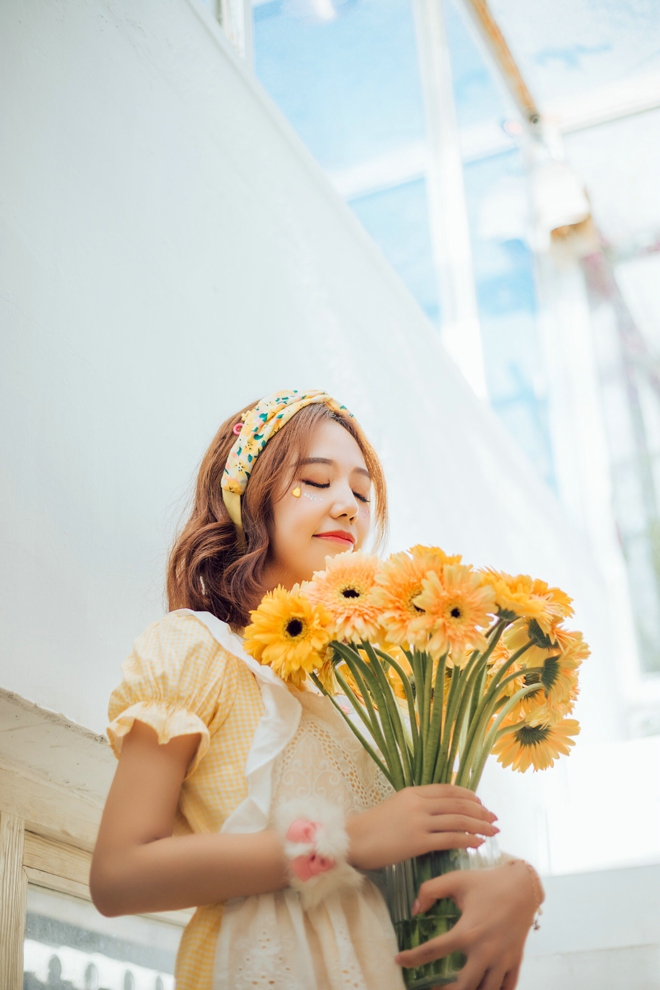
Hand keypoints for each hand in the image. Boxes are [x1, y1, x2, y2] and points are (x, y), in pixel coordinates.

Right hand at [346, 784, 498, 870]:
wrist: (355, 839)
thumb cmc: (373, 826)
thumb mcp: (396, 806)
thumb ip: (417, 806)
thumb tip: (439, 813)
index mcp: (413, 792)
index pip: (448, 790)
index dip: (469, 796)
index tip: (481, 804)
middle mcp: (419, 803)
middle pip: (458, 804)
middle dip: (480, 811)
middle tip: (494, 819)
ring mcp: (419, 821)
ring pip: (458, 820)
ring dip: (480, 826)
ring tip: (492, 831)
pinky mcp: (418, 841)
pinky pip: (450, 839)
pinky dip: (468, 840)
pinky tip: (477, 843)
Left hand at [395, 861, 538, 989]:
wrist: (523, 885)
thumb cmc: (487, 882)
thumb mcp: (456, 879)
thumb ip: (430, 890)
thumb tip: (415, 910)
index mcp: (467, 931)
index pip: (433, 951)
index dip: (412, 958)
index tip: (398, 961)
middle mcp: (485, 951)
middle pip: (463, 987)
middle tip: (431, 989)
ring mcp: (502, 959)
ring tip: (455, 989)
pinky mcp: (515, 961)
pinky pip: (507, 988)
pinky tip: (483, 989)